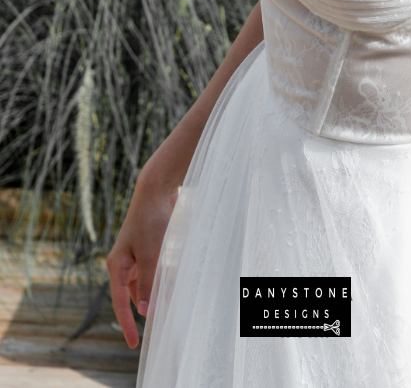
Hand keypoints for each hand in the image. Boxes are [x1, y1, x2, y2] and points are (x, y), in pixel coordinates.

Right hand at [106, 175, 178, 347]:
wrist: (156, 190)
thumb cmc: (151, 220)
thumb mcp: (150, 255)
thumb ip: (148, 283)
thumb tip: (145, 311)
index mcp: (117, 265)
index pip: (120, 302)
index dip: (127, 324)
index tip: (134, 344)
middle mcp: (122, 262)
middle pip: (131, 295)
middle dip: (143, 310)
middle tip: (158, 328)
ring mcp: (134, 255)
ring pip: (143, 284)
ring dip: (154, 294)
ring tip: (167, 309)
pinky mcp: (146, 248)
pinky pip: (151, 272)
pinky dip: (159, 281)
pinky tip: (170, 287)